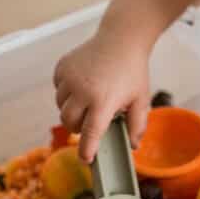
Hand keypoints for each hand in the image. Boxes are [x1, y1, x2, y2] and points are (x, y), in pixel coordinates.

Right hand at [54, 33, 149, 162]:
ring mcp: (70, 77)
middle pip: (69, 122)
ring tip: (86, 102)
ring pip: (61, 106)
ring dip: (71, 110)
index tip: (86, 160)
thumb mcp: (141, 99)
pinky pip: (58, 89)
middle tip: (88, 124)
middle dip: (77, 128)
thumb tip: (133, 145)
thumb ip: (137, 125)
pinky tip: (81, 86)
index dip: (86, 149)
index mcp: (103, 100)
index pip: (90, 133)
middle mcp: (83, 90)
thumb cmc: (132, 71)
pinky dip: (66, 93)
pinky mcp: (62, 67)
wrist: (121, 39)